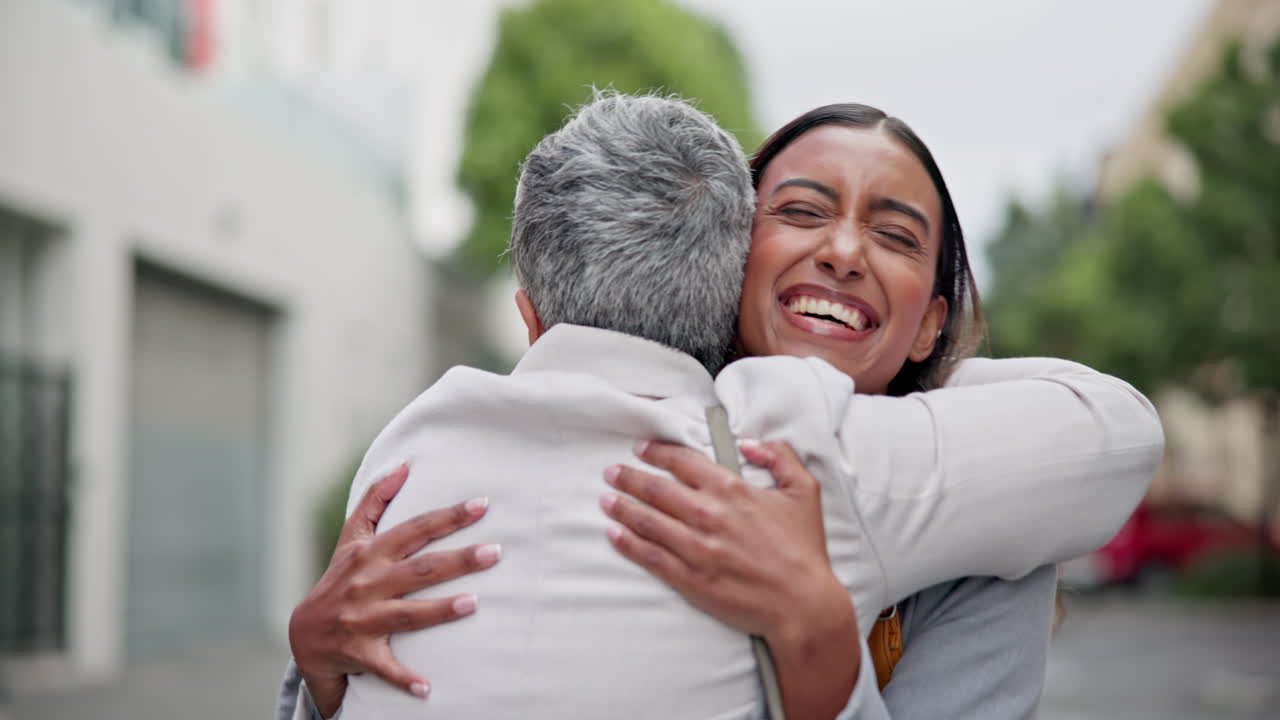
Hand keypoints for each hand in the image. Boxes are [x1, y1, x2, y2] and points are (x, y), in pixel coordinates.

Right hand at [289, 465, 500, 717]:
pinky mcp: (360, 652)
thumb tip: (403, 466)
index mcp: (369, 553)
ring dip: (440, 611)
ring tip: (474, 604)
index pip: (415, 530)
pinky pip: (385, 667)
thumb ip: (376, 500)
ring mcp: (362, 619)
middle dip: (458, 560)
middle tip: (495, 552)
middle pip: (419, 569)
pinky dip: (404, 678)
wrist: (305, 634)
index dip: (448, 516)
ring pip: (407, 614)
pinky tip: (428, 688)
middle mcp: (367, 583)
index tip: (482, 505)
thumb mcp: (352, 538)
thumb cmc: (339, 579)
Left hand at [601, 440, 859, 719]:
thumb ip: (781, 456)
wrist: (802, 603)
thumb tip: (749, 443)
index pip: (683, 461)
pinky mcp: (690, 578)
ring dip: (622, 507)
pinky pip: (651, 556)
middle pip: (656, 488)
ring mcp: (696, 547)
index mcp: (731, 489)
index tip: (641, 448)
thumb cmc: (804, 548)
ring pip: (648, 520)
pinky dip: (628, 543)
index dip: (657, 452)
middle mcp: (708, 514)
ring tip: (605, 499)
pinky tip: (613, 534)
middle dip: (629, 477)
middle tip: (611, 472)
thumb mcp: (804, 490)